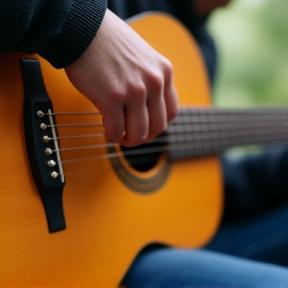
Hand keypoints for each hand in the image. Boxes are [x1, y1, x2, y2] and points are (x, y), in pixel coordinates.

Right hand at [65, 9, 178, 146]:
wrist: (84, 29)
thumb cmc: (110, 44)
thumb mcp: (144, 59)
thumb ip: (151, 81)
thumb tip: (148, 110)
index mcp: (164, 73)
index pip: (172, 113)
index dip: (158, 126)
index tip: (146, 127)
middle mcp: (154, 82)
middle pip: (158, 128)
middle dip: (143, 137)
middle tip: (130, 136)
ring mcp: (135, 90)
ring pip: (139, 134)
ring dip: (128, 140)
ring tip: (118, 135)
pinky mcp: (112, 97)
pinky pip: (116, 130)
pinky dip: (112, 136)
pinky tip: (107, 130)